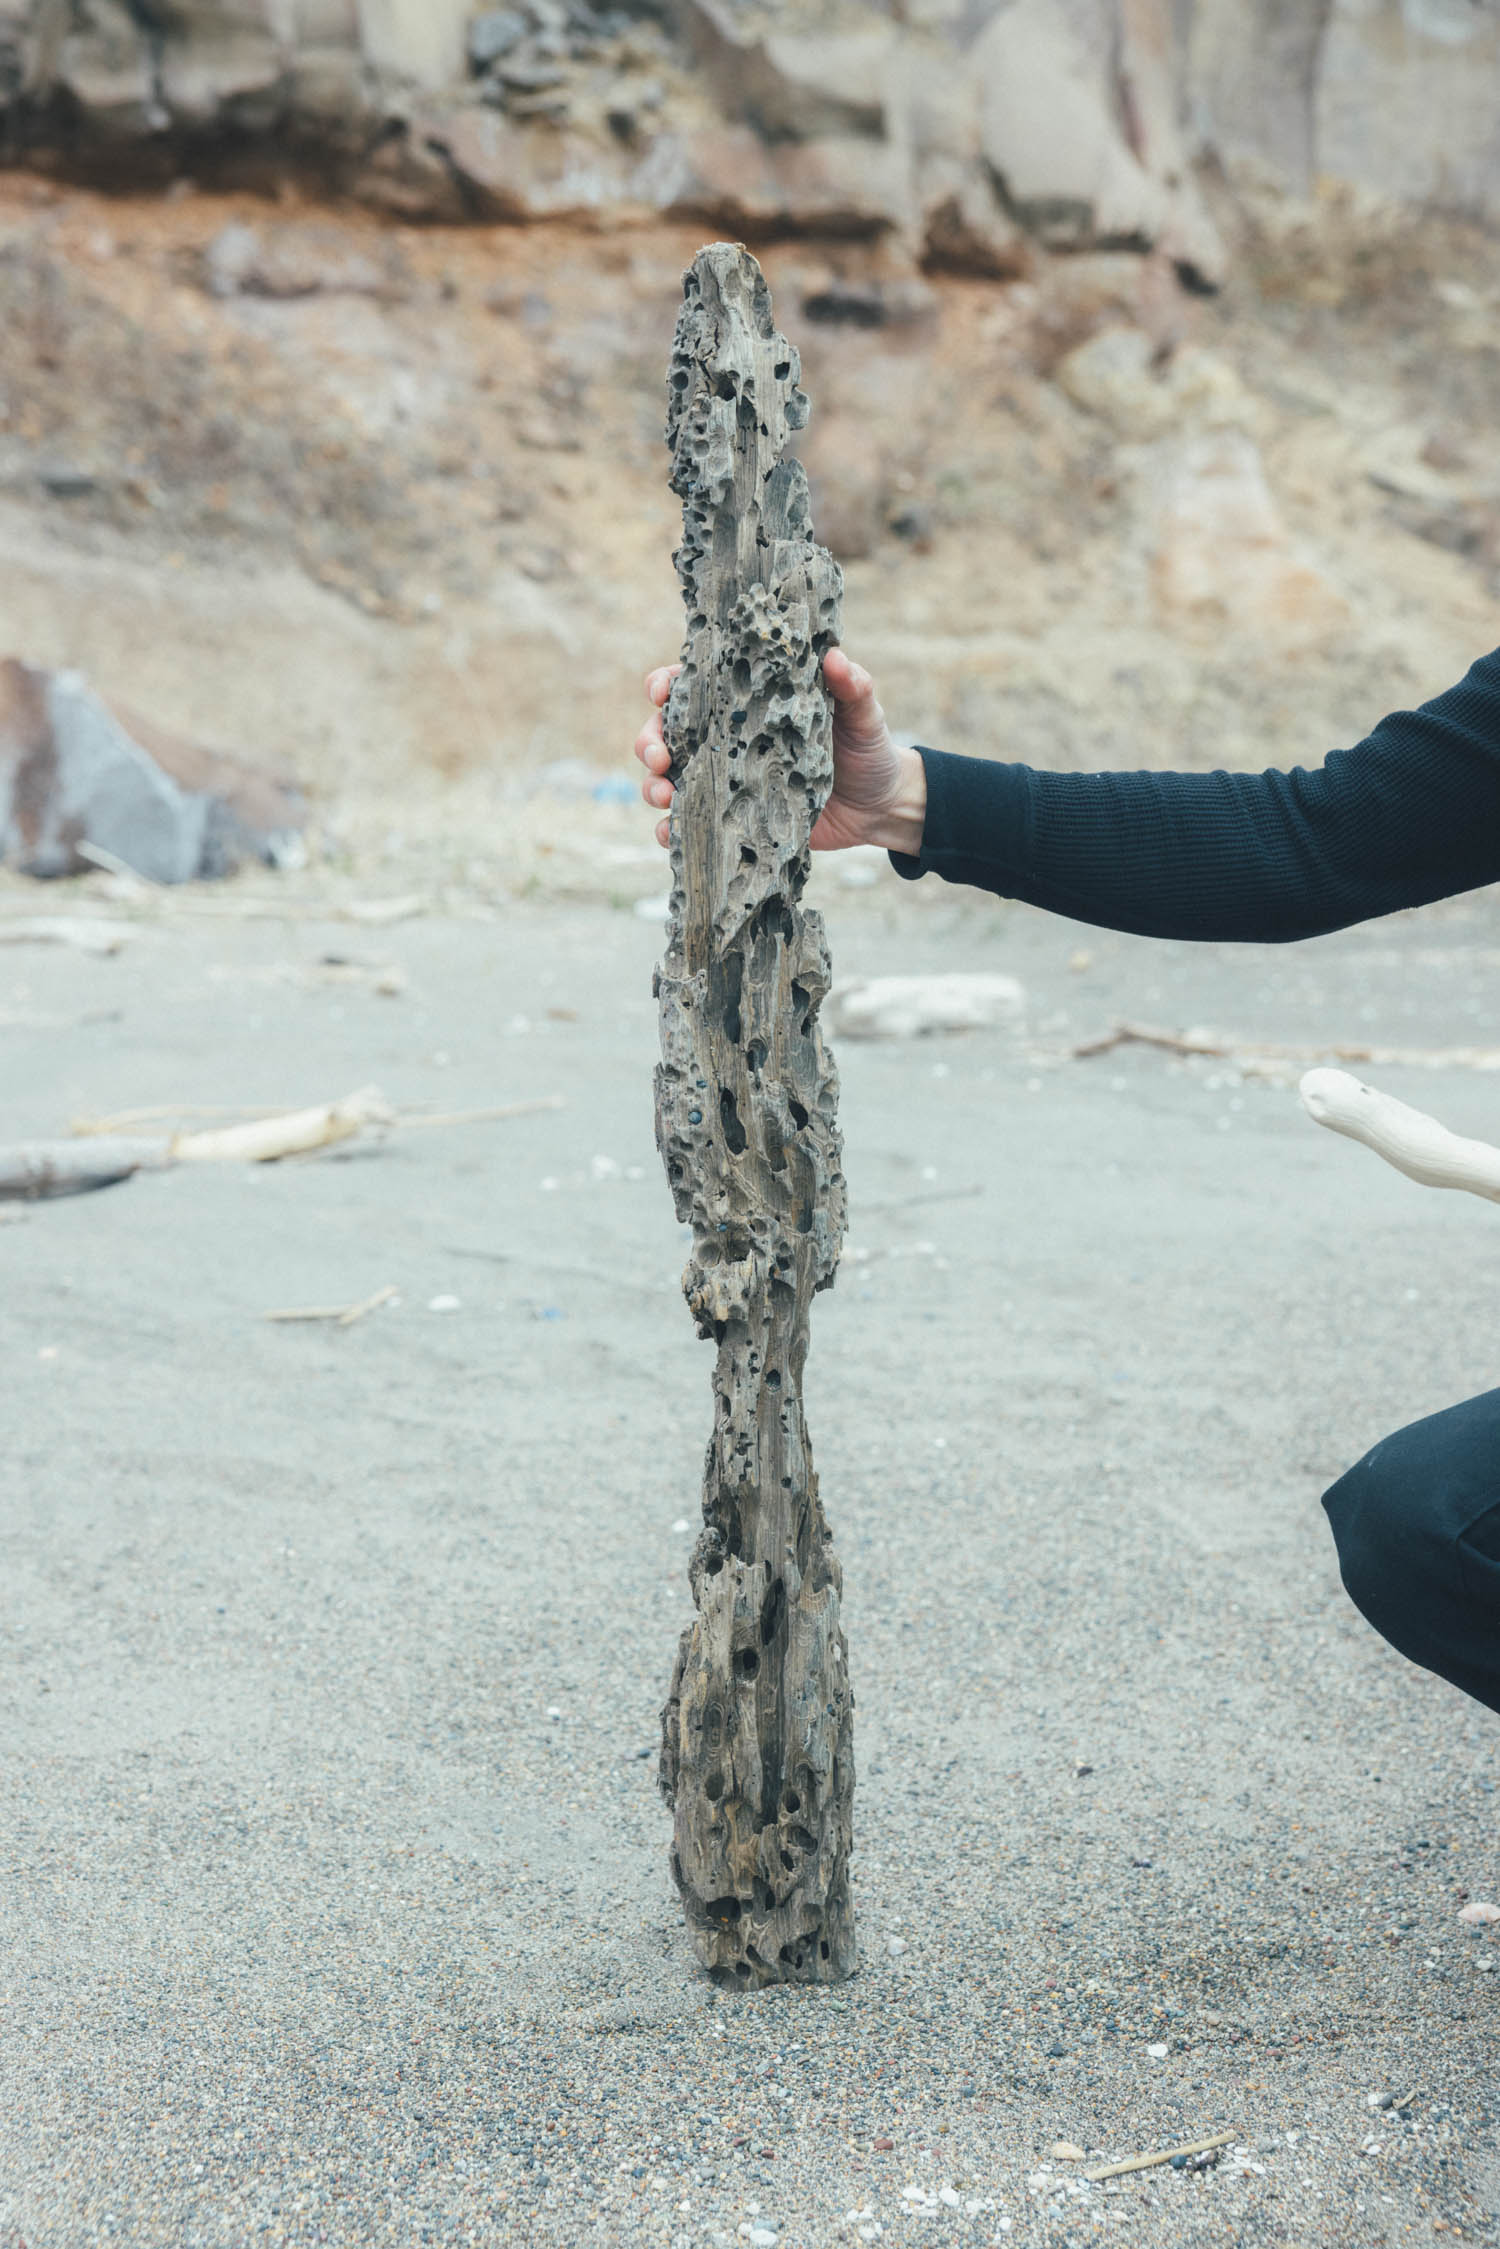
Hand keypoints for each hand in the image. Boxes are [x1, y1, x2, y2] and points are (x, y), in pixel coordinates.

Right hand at [634, 648, 926, 855]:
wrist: (881, 806)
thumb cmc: (868, 749)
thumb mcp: (862, 715)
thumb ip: (852, 687)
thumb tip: (835, 658)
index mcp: (747, 703)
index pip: (693, 685)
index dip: (666, 685)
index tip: (660, 693)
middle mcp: (727, 739)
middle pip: (666, 733)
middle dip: (649, 741)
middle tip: (659, 756)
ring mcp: (725, 781)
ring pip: (667, 779)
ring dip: (653, 787)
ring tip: (664, 797)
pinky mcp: (732, 820)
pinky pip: (689, 825)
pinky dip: (670, 829)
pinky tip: (671, 832)